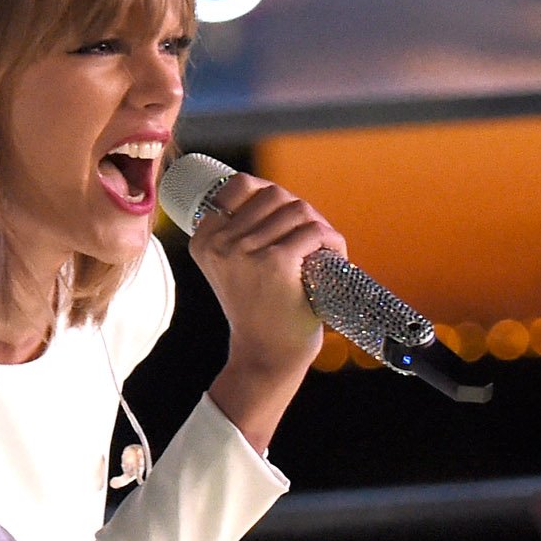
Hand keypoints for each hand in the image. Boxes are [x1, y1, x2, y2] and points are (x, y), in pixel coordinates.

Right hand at [185, 171, 342, 449]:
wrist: (265, 355)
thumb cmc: (256, 309)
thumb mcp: (231, 268)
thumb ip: (237, 233)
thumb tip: (271, 193)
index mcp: (205, 240)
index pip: (240, 186)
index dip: (272, 197)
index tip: (285, 223)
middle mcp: (221, 243)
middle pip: (274, 196)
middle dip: (300, 210)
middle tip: (312, 238)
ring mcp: (247, 251)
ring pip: (297, 209)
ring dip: (319, 225)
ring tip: (324, 247)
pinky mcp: (277, 263)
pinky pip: (313, 232)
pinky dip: (331, 239)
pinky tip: (335, 255)